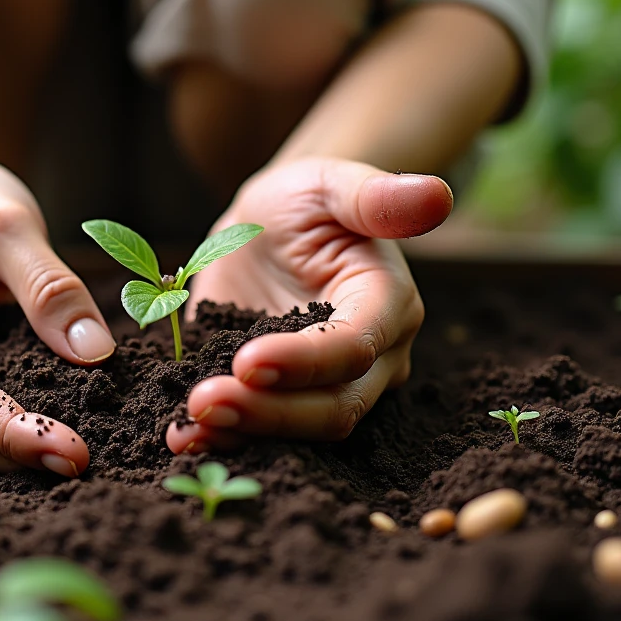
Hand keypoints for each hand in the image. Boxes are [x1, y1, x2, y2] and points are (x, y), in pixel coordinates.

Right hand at [0, 152, 115, 474]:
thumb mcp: (10, 225)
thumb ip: (49, 286)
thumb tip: (94, 354)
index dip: (16, 434)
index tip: (75, 452)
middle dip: (23, 455)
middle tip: (94, 462)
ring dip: (20, 453)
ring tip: (87, 452)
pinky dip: (14, 435)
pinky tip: (60, 433)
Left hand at [166, 158, 451, 452]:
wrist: (269, 228)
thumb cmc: (304, 200)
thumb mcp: (328, 183)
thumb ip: (375, 196)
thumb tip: (438, 195)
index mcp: (389, 303)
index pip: (354, 347)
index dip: (304, 361)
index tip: (247, 360)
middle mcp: (375, 358)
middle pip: (334, 406)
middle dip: (268, 411)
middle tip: (203, 403)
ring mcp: (334, 386)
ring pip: (302, 430)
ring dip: (244, 434)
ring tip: (185, 431)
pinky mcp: (292, 399)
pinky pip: (267, 430)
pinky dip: (226, 437)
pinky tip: (182, 436)